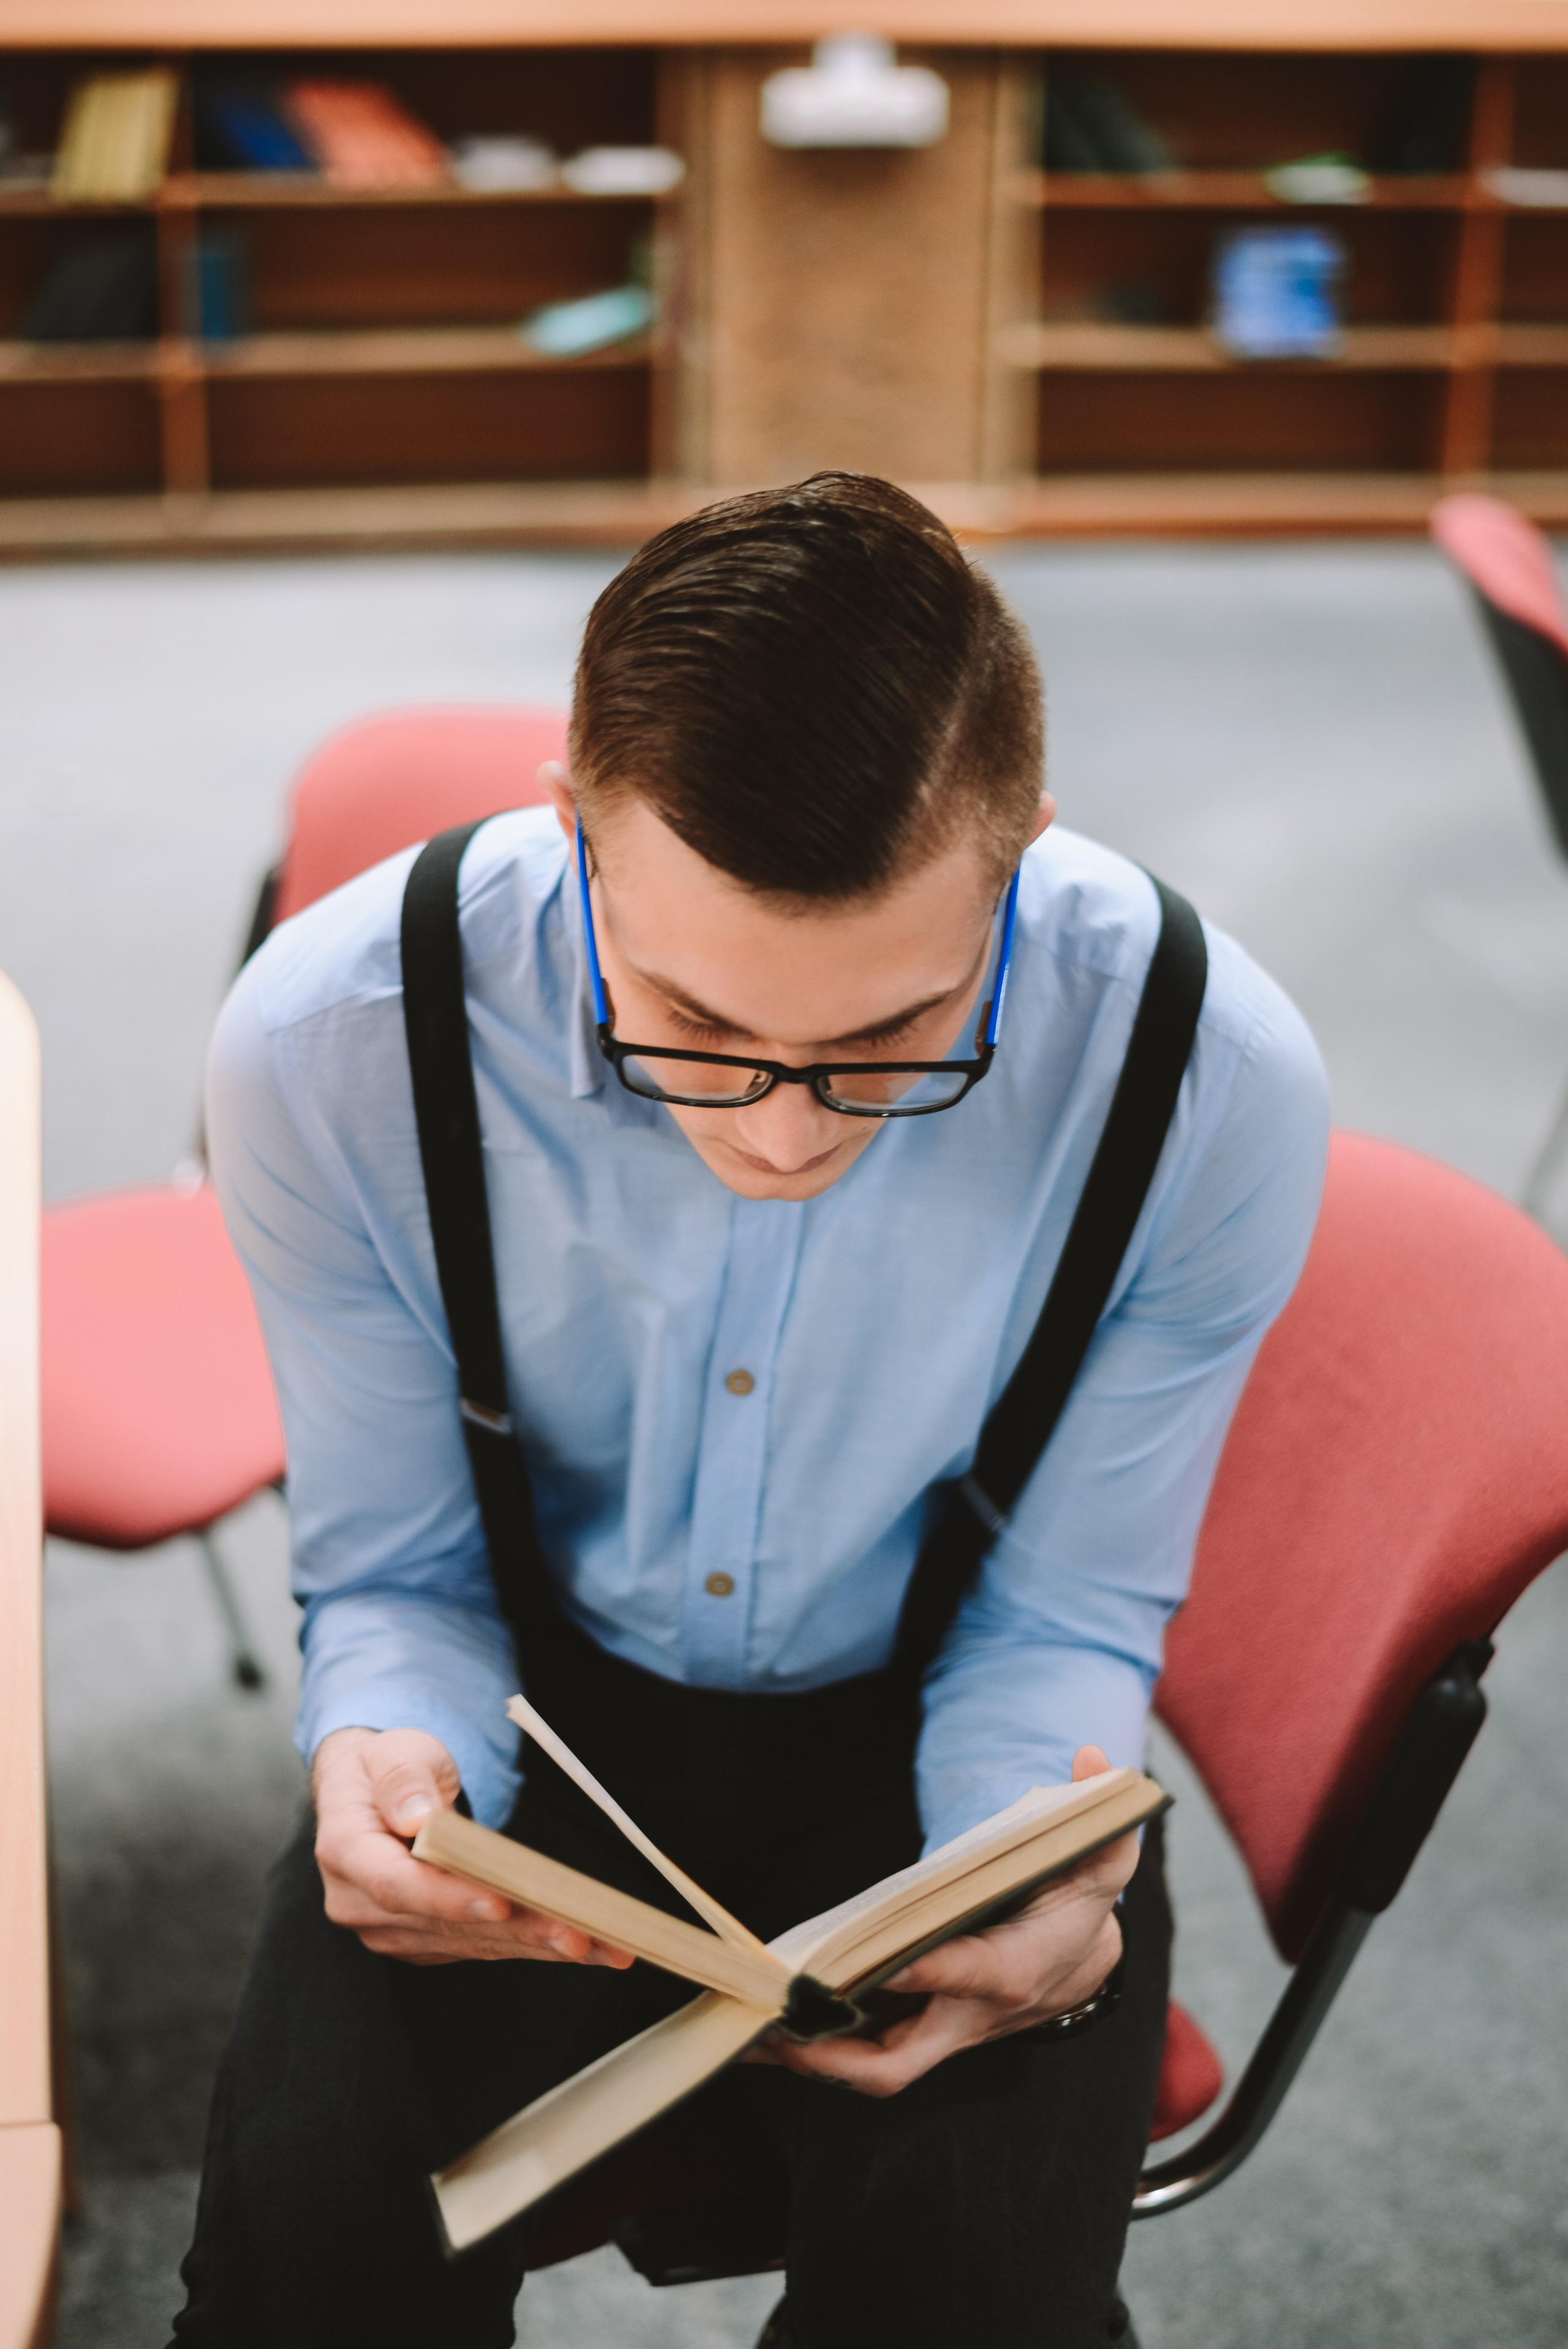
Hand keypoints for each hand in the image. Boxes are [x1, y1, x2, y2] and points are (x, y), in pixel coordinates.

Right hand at [312, 1726, 634, 1970]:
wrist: (374, 1789)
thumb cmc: (389, 1764)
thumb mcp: (394, 1750)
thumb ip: (403, 1779)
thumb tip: (416, 1818)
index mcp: (346, 1852)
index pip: (397, 1886)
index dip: (449, 1899)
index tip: (499, 1904)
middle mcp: (362, 1905)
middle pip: (447, 1925)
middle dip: (518, 1932)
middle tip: (580, 1935)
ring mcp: (394, 1930)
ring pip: (474, 1943)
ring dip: (538, 1946)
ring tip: (602, 1946)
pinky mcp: (428, 1941)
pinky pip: (484, 1946)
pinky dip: (532, 1944)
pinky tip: (584, 1946)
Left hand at [743, 1744, 1133, 2096]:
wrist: (1081, 1960)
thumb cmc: (1079, 1900)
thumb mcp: (1100, 1857)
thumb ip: (1098, 1815)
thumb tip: (1093, 1758)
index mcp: (1011, 1971)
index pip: (960, 1976)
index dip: (917, 1972)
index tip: (867, 1963)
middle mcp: (969, 2016)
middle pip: (899, 2060)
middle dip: (834, 2054)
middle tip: (775, 2024)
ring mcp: (940, 2032)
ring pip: (871, 2068)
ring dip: (807, 2055)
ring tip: (743, 2033)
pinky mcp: (919, 2032)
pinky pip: (862, 2052)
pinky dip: (815, 2047)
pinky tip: (763, 2030)